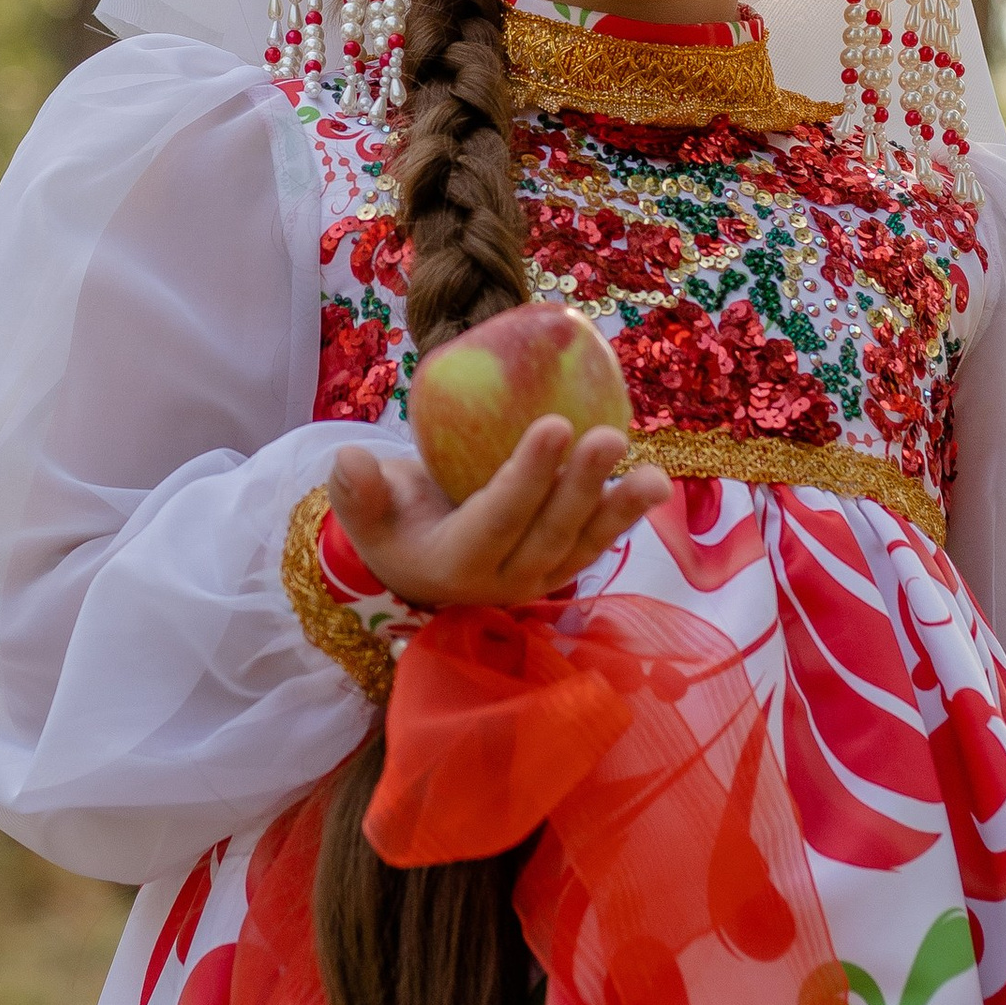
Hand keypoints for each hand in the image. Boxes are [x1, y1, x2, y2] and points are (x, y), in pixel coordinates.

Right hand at [327, 418, 669, 613]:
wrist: (418, 561)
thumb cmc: (393, 524)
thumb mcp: (365, 513)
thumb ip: (357, 491)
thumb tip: (350, 460)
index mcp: (455, 565)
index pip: (497, 518)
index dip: (527, 476)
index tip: (555, 424)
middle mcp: (503, 580)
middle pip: (549, 533)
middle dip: (581, 487)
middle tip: (607, 435)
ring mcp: (537, 578)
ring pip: (583, 545)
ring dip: (620, 511)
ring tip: (655, 478)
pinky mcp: (560, 567)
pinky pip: (595, 542)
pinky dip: (623, 516)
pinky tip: (654, 484)